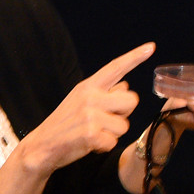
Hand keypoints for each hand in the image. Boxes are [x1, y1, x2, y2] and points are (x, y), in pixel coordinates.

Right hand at [20, 42, 155, 177]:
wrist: (42, 145)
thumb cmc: (65, 123)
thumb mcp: (80, 100)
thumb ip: (103, 92)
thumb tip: (125, 86)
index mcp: (88, 86)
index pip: (115, 68)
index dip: (134, 57)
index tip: (151, 47)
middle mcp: (90, 97)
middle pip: (132, 100)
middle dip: (124, 113)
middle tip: (104, 120)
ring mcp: (90, 115)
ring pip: (124, 125)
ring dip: (112, 134)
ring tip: (93, 133)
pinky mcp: (91, 134)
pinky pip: (113, 142)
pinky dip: (103, 147)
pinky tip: (89, 144)